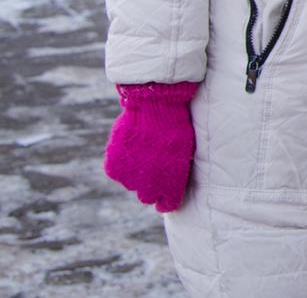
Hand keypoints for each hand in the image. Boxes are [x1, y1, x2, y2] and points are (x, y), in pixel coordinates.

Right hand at [103, 82, 199, 212]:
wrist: (156, 108)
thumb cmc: (176, 127)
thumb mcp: (184, 152)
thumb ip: (175, 172)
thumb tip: (170, 184)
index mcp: (171, 184)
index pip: (167, 204)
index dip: (166, 201)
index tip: (166, 197)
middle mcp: (149, 187)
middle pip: (148, 197)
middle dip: (151, 187)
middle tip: (154, 168)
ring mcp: (129, 179)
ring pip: (132, 183)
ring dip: (136, 173)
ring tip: (143, 151)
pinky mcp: (113, 169)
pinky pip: (118, 172)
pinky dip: (122, 163)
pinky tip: (131, 147)